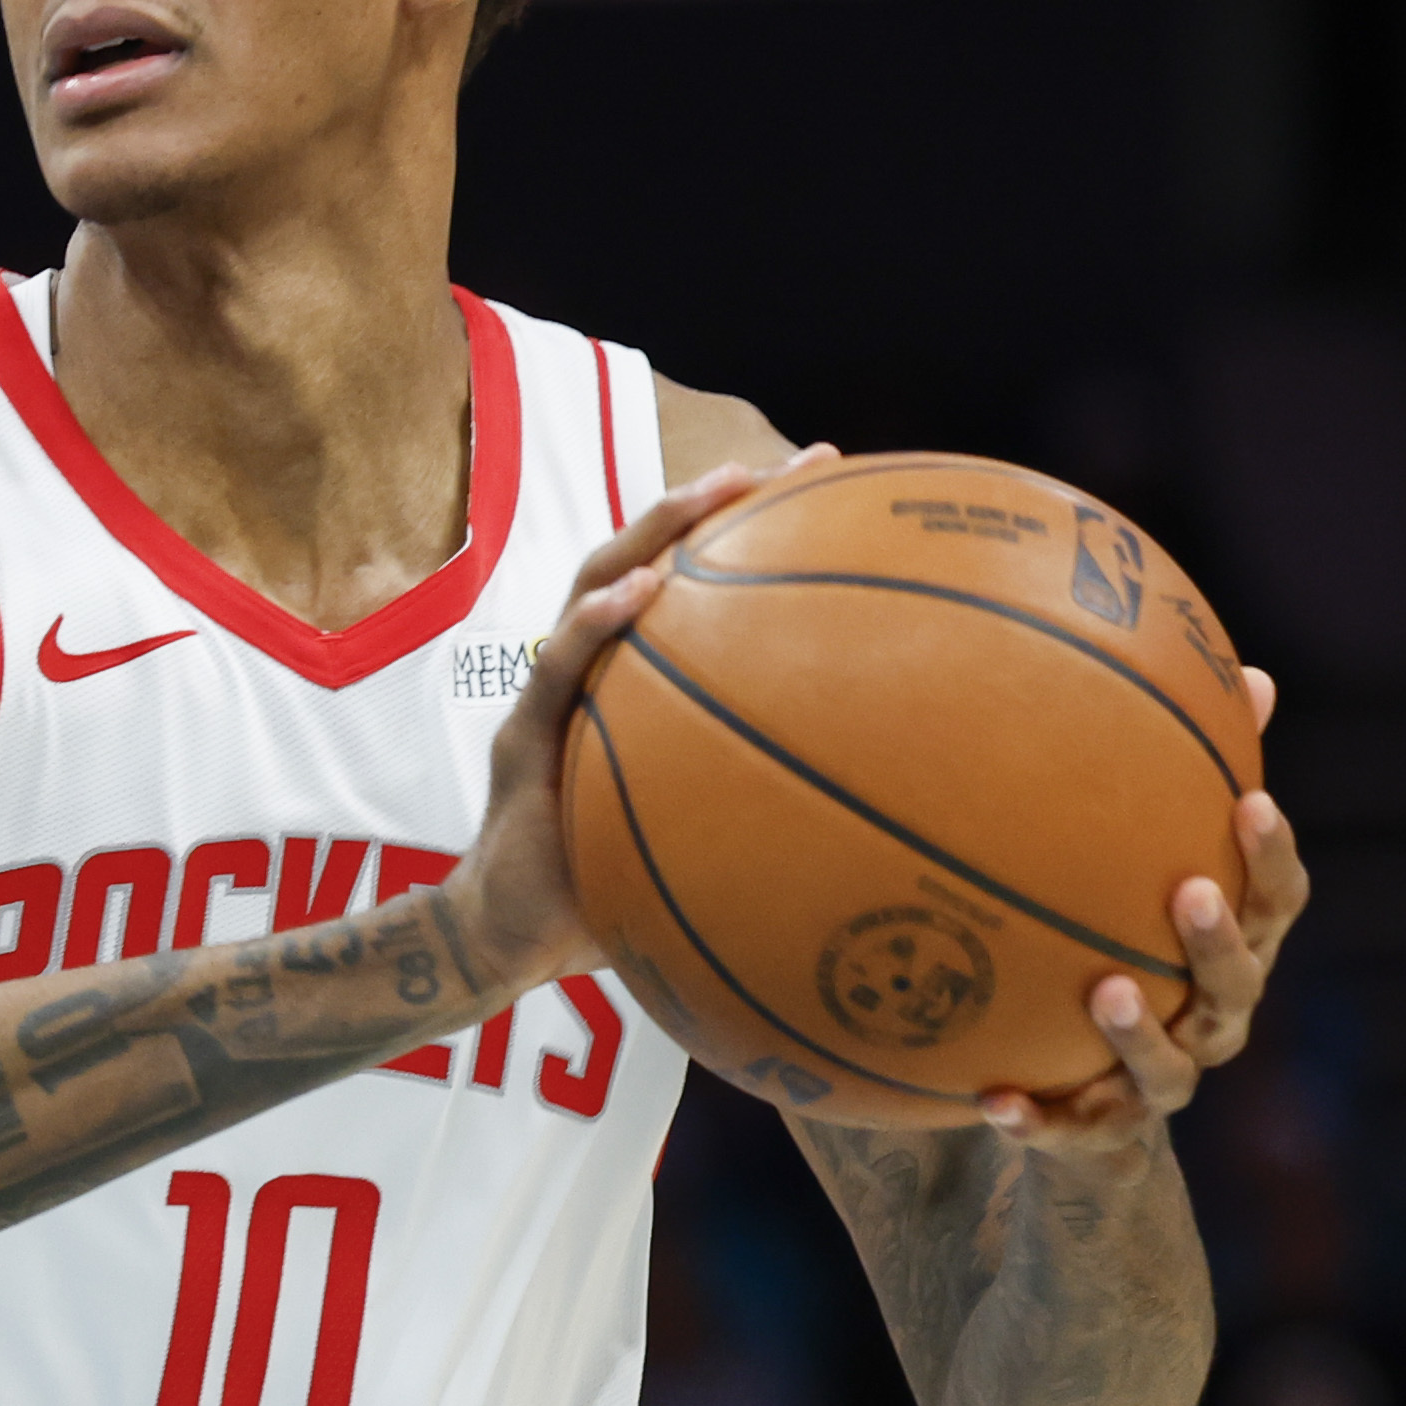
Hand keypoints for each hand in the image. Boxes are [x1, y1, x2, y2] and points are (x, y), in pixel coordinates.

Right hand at [453, 448, 831, 986]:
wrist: (510, 940)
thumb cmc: (611, 897)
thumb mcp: (705, 843)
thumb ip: (767, 811)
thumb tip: (895, 818)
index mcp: (633, 686)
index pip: (688, 588)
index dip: (749, 537)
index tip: (835, 493)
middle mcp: (592, 674)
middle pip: (646, 559)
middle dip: (713, 503)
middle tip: (794, 465)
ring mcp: (552, 699)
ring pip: (595, 584)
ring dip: (655, 531)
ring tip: (716, 491)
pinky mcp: (523, 739)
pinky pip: (558, 668)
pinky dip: (597, 623)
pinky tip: (642, 592)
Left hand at [981, 667, 1309, 1152]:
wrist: (1081, 1098)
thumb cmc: (1110, 950)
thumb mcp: (1121, 868)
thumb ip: (1152, 782)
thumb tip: (1194, 673)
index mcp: (1230, 947)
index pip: (1277, 897)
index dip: (1273, 853)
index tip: (1253, 801)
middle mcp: (1211, 1014)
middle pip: (1238, 978)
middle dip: (1220, 936)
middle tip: (1190, 889)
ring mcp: (1161, 1080)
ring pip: (1173, 1065)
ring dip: (1143, 1033)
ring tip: (1107, 991)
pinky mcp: (1100, 1133)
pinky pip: (1071, 1132)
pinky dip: (1039, 1119)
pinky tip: (993, 1100)